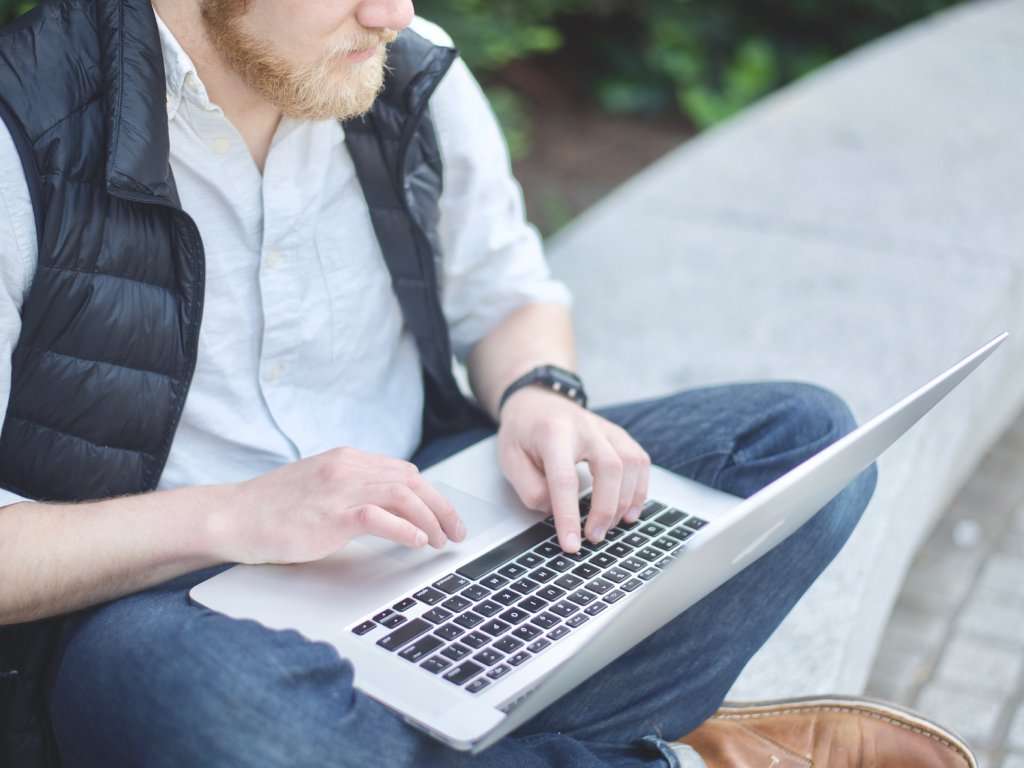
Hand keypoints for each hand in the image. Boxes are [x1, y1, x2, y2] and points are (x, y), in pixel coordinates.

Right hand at [215, 447, 464, 564]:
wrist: (232, 516)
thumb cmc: (273, 509)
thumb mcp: (320, 488)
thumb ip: (352, 490)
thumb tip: (391, 510)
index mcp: (347, 459)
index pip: (404, 472)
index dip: (431, 495)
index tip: (445, 517)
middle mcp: (348, 468)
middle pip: (412, 482)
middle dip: (441, 508)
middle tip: (456, 533)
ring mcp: (339, 489)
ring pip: (403, 495)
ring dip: (430, 520)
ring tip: (440, 541)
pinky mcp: (330, 515)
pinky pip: (378, 516)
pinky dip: (404, 529)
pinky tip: (417, 542)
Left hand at [497, 387, 650, 552]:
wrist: (537, 401)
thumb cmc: (523, 433)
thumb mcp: (509, 460)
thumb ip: (531, 489)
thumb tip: (556, 512)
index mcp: (553, 433)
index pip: (564, 479)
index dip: (569, 515)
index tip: (571, 544)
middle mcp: (584, 427)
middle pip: (610, 467)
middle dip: (606, 509)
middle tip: (594, 538)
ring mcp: (606, 429)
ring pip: (631, 463)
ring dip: (625, 501)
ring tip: (610, 527)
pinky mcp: (619, 435)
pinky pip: (640, 461)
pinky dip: (639, 489)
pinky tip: (630, 511)